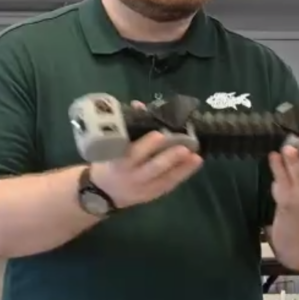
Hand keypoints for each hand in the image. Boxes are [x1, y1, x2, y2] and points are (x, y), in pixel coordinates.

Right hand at [88, 101, 202, 208]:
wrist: (103, 192)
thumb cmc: (108, 161)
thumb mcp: (110, 146)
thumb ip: (125, 126)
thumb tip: (139, 105)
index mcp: (118, 162)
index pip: (132, 154)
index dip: (146, 146)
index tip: (159, 134)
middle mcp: (131, 176)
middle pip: (152, 168)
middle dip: (169, 157)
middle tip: (185, 147)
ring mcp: (143, 188)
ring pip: (164, 178)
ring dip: (181, 166)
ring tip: (195, 156)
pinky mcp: (152, 194)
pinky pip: (169, 185)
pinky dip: (183, 174)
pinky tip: (195, 163)